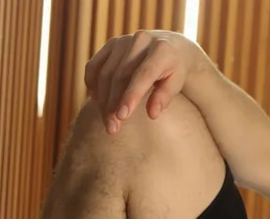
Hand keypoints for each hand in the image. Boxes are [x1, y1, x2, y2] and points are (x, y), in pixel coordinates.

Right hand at [84, 30, 209, 133]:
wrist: (170, 47)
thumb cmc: (174, 71)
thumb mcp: (177, 83)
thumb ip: (165, 97)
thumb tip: (152, 114)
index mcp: (162, 50)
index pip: (143, 75)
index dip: (131, 96)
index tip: (122, 117)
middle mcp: (141, 41)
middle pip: (120, 76)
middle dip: (114, 104)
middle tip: (112, 128)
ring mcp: (123, 41)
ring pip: (105, 73)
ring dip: (103, 99)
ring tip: (107, 121)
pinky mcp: (110, 44)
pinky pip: (95, 65)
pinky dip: (92, 83)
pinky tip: (96, 100)